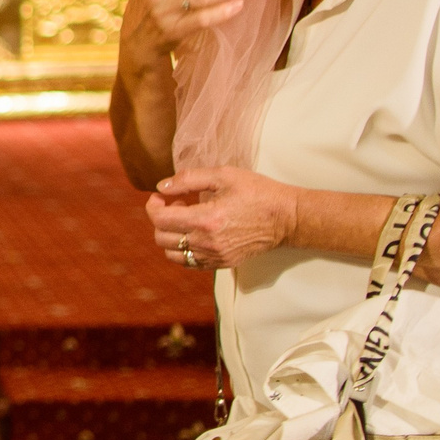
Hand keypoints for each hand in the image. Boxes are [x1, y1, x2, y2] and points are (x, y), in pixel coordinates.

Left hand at [148, 167, 299, 270]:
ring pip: (172, 253)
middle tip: (175, 203)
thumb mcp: (224, 175)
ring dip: (169, 235)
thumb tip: (162, 186)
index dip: (153, 206)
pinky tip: (195, 232)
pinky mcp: (222, 263)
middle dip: (160, 219)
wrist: (287, 218)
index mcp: (207, 219)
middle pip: (162, 238)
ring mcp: (215, 257)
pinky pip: (189, 262)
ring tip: (185, 218)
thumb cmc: (258, 192)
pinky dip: (182, 248)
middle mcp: (208, 243)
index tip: (159, 196)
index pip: (161, 220)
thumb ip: (189, 179)